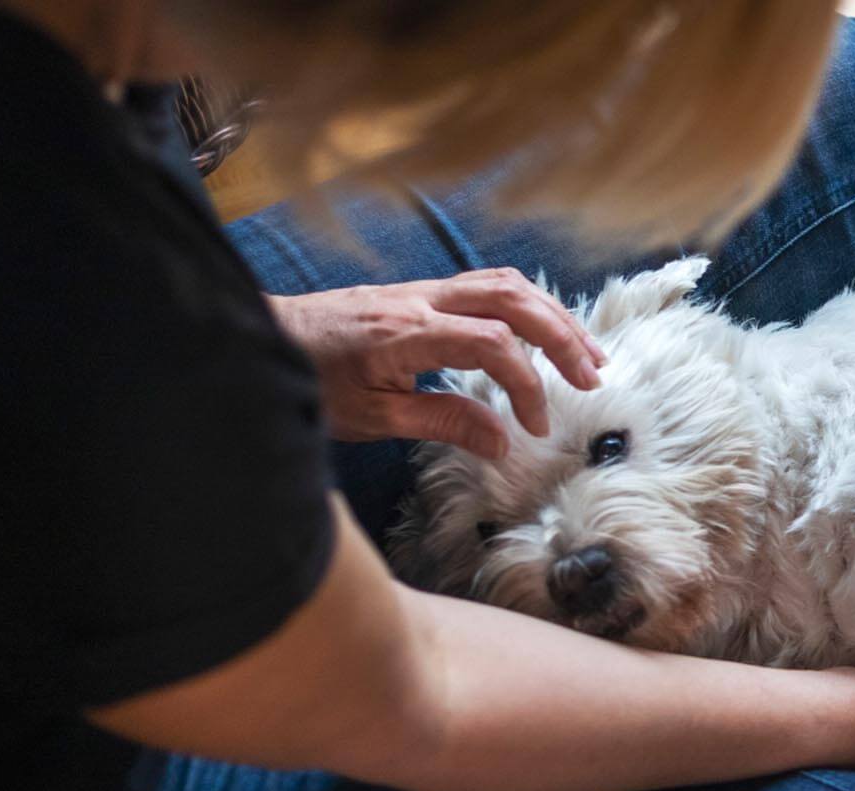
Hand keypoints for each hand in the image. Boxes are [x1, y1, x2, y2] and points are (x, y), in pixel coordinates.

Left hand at [271, 268, 607, 458]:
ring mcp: (423, 290)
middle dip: (562, 337)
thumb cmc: (309, 382)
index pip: (494, 345)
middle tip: (592, 377)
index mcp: (409, 332)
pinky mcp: (421, 294)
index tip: (535, 427)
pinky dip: (528, 305)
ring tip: (586, 351)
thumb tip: (504, 442)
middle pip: (514, 300)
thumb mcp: (371, 417)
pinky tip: (543, 330)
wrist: (262, 340)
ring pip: (506, 284)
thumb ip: (442, 423)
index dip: (526, 386)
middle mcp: (423, 300)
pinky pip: (488, 286)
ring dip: (553, 315)